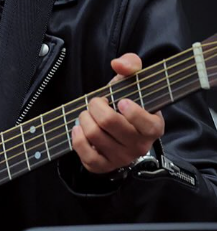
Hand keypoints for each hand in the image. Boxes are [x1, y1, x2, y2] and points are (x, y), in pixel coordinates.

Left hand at [72, 53, 164, 174]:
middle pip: (109, 123)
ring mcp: (122, 158)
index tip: (120, 101)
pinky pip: (87, 156)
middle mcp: (140, 146)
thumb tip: (118, 64)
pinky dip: (78, 139)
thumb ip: (131, 65)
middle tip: (96, 102)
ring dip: (84, 119)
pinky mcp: (104, 166)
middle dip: (95, 106)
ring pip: (94, 136)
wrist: (118, 123)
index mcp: (153, 127)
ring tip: (87, 114)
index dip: (130, 110)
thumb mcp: (132, 81)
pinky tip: (79, 129)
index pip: (144, 123)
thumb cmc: (126, 101)